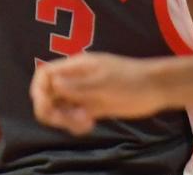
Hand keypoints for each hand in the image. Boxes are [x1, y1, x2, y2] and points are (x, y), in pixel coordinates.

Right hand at [31, 52, 172, 133]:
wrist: (154, 88)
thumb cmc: (130, 80)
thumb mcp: (103, 83)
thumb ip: (77, 86)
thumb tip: (52, 84)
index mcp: (76, 66)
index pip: (44, 74)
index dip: (38, 92)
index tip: (48, 107)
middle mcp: (75, 79)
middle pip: (48, 95)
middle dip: (53, 112)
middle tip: (72, 120)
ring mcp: (83, 93)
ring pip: (59, 109)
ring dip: (65, 121)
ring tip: (87, 122)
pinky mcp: (91, 107)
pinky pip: (72, 118)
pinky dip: (75, 125)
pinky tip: (90, 125)